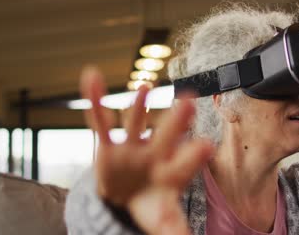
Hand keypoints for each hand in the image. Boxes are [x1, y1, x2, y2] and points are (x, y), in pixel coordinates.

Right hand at [80, 67, 212, 234]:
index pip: (184, 165)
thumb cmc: (151, 204)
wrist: (127, 196)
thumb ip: (176, 230)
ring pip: (135, 124)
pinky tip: (91, 78)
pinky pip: (101, 122)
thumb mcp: (163, 220)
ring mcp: (132, 147)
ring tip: (145, 87)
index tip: (206, 145)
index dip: (193, 157)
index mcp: (171, 173)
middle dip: (175, 122)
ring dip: (139, 106)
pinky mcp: (109, 146)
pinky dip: (96, 102)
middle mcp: (154, 154)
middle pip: (167, 136)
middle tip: (188, 102)